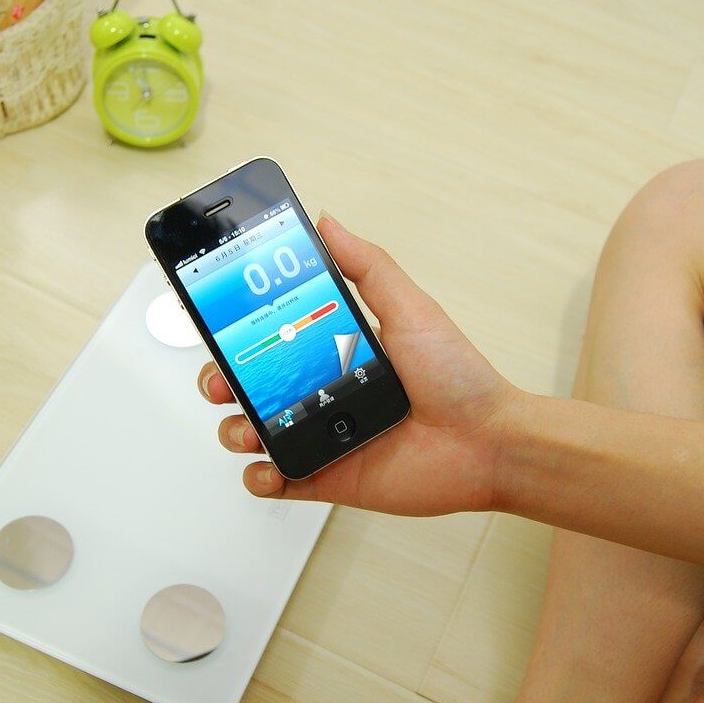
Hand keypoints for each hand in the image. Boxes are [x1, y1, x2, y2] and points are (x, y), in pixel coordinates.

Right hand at [198, 212, 516, 514]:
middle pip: (249, 383)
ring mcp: (321, 435)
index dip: (237, 330)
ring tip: (247, 426)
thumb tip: (328, 221)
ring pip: (252, 432)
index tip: (215, 318)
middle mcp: (321, 391)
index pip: (272, 334)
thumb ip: (366, 266)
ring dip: (234, 429)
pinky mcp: (328, 477)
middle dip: (221, 379)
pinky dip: (260, 478)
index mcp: (333, 349)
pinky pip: (276, 481)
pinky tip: (267, 466)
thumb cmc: (458, 377)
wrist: (487, 443)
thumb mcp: (410, 309)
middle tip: (223, 378)